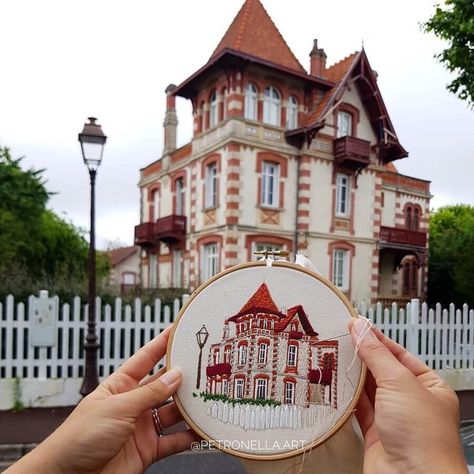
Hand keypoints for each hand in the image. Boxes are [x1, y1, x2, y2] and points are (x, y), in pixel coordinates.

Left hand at [7, 325, 197, 473]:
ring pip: (172, 412)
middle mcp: (133, 404)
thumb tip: (174, 375)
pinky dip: (188, 436)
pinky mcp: (148, 449)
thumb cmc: (79, 438)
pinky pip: (174, 440)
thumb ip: (149, 393)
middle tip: (203, 367)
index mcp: (120, 386)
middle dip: (182, 376)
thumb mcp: (117, 408)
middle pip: (163, 385)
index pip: (145, 359)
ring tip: (207, 398)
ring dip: (189, 407)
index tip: (178, 331)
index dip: (161, 344)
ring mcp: (141, 426)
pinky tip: (201, 430)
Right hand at [350, 318, 466, 473]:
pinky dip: (346, 397)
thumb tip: (360, 329)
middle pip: (381, 370)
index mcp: (429, 387)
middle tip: (340, 338)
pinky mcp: (375, 433)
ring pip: (368, 390)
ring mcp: (392, 418)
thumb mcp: (399, 383)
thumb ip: (376, 355)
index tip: (356, 326)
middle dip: (361, 356)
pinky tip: (336, 384)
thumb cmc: (424, 438)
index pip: (399, 354)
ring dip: (351, 375)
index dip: (376, 338)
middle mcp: (411, 402)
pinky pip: (358, 408)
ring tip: (333, 356)